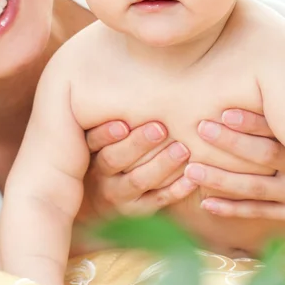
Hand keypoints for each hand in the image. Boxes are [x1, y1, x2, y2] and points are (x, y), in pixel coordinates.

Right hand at [81, 120, 196, 218]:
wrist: (102, 199)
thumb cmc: (109, 152)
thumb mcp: (100, 140)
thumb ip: (113, 117)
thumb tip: (119, 73)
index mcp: (92, 152)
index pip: (94, 142)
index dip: (106, 134)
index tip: (122, 124)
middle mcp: (101, 175)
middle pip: (115, 160)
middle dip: (138, 144)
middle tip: (160, 128)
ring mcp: (119, 195)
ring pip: (138, 181)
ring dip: (161, 165)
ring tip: (182, 149)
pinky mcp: (137, 210)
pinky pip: (156, 201)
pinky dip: (175, 190)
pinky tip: (192, 178)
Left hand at [185, 109, 284, 219]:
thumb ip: (272, 106)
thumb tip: (252, 61)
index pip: (276, 129)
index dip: (252, 122)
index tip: (225, 113)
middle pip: (265, 154)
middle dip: (232, 142)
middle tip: (201, 128)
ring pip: (256, 186)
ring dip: (222, 179)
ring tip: (191, 169)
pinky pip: (260, 211)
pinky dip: (233, 209)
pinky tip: (206, 203)